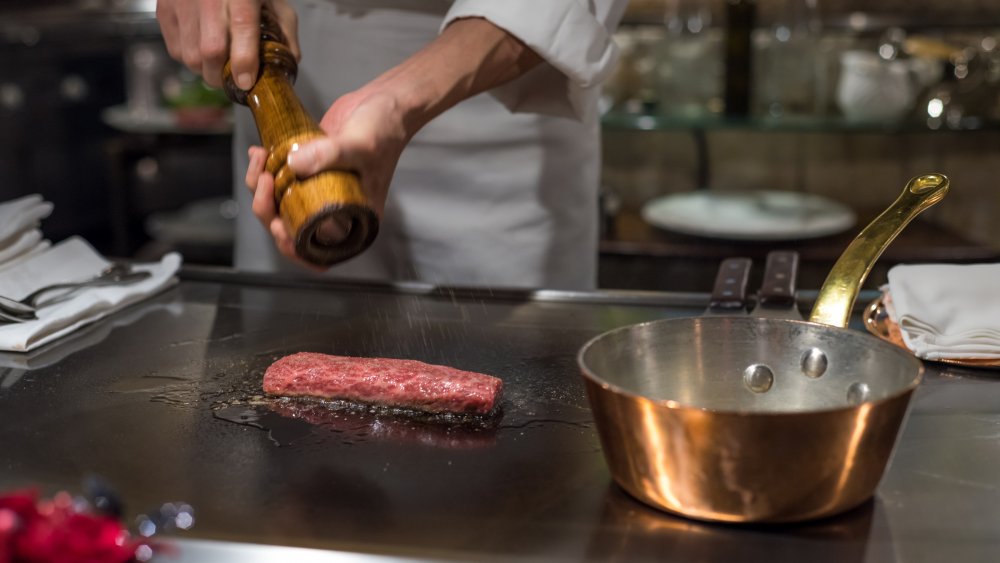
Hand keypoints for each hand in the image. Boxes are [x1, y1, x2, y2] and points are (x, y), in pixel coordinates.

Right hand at [156, 0, 298, 88]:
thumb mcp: (275, 2)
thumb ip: (285, 31)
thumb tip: (289, 62)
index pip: (242, 27)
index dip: (244, 60)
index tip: (247, 81)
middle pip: (210, 50)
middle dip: (223, 76)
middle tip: (232, 81)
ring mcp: (181, 3)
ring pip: (190, 57)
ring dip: (206, 71)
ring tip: (218, 65)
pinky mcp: (164, 9)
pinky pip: (175, 50)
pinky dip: (190, 60)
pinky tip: (201, 50)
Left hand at [244, 88, 408, 266]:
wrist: (386, 103)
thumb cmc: (385, 130)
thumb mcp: (361, 146)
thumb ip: (330, 155)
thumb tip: (292, 164)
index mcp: (352, 218)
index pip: (316, 248)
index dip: (291, 244)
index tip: (278, 223)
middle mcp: (334, 209)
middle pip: (290, 225)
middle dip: (268, 209)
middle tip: (265, 182)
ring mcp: (319, 189)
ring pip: (279, 202)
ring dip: (261, 186)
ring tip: (260, 159)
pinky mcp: (309, 168)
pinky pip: (280, 178)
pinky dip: (264, 169)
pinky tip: (260, 152)